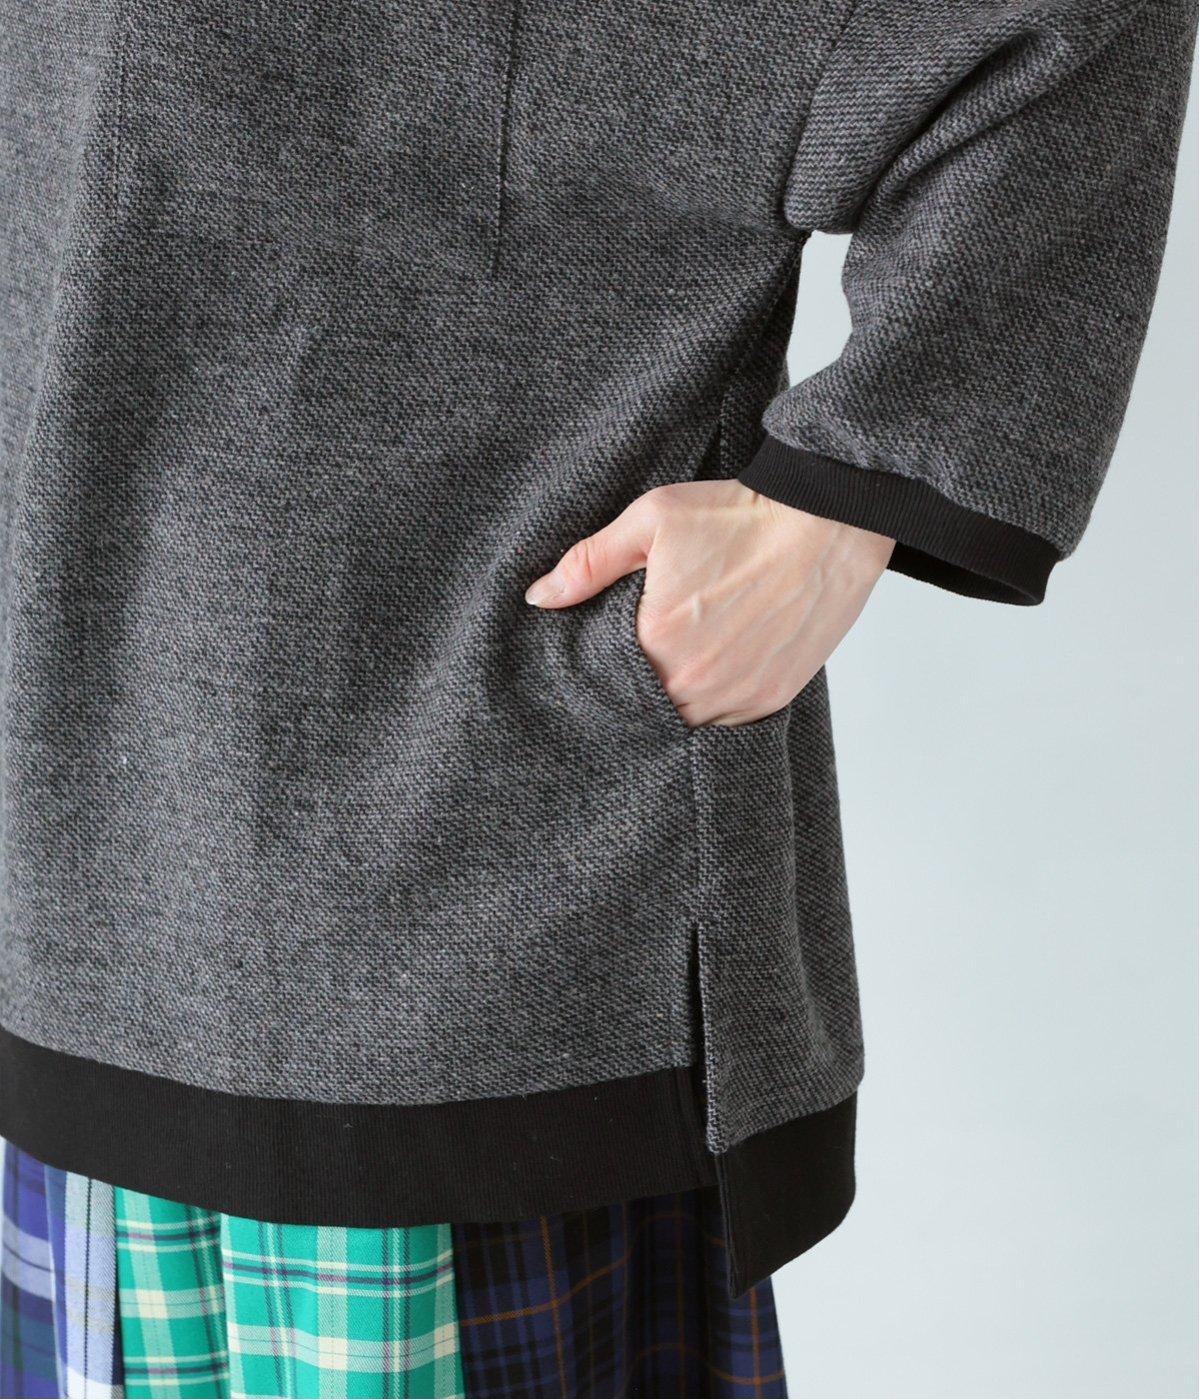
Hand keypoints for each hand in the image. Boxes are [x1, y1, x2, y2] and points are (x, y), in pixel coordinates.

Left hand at [524, 479, 894, 726]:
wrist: (827, 522)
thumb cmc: (740, 516)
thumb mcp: (652, 520)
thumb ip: (589, 563)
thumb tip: (540, 597)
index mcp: (656, 640)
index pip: (605, 680)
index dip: (602, 669)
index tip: (606, 653)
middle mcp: (694, 681)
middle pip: (645, 706)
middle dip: (637, 686)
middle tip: (645, 654)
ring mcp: (736, 696)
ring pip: (685, 719)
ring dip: (675, 700)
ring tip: (680, 660)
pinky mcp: (771, 699)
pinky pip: (728, 721)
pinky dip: (715, 702)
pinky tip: (715, 666)